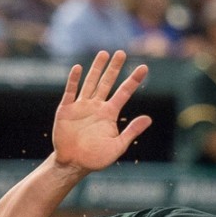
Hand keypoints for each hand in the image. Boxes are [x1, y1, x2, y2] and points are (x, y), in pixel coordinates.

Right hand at [52, 50, 151, 172]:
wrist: (73, 164)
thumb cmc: (96, 158)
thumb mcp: (117, 146)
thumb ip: (131, 131)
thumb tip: (149, 118)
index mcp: (109, 114)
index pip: (124, 92)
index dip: (133, 80)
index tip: (144, 67)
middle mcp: (96, 106)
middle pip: (107, 82)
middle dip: (114, 68)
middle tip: (121, 53)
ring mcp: (81, 106)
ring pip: (90, 83)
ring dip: (96, 69)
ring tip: (104, 53)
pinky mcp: (66, 110)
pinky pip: (70, 92)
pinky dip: (74, 80)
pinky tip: (78, 68)